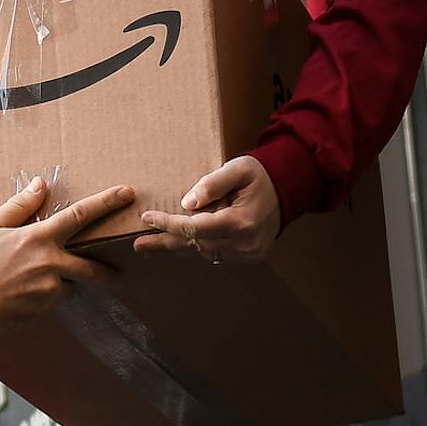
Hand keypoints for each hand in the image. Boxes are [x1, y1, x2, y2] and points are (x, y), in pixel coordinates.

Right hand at [0, 180, 130, 403]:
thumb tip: (40, 184)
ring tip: (36, 284)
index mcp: (37, 238)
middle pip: (92, 267)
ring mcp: (48, 289)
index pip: (79, 215)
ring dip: (62, 283)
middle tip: (118, 275)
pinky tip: (21, 295)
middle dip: (108, 272)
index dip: (105, 202)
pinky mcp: (42, 309)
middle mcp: (50, 263)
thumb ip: (18, 207)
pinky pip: (52, 300)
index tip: (126, 193)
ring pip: (70, 285)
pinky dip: (44, 296)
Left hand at [137, 155, 279, 262]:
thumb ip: (212, 183)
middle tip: (138, 245)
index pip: (194, 228)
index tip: (147, 218)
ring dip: (176, 248)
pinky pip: (214, 255)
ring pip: (202, 253)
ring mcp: (247, 253)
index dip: (168, 224)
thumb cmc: (260, 176)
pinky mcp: (249, 256)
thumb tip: (187, 202)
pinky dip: (196, 249)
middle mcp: (244, 242)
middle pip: (194, 245)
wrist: (288, 189)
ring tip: (150, 246)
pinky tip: (177, 245)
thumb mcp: (238, 169)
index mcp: (240, 221)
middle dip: (164, 243)